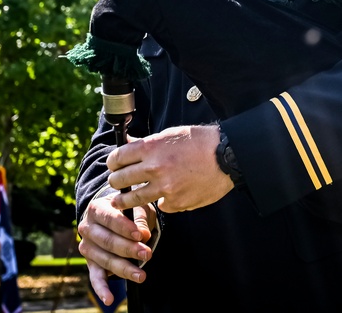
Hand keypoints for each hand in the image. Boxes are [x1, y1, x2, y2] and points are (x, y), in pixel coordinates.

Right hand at [77, 191, 152, 304]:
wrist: (112, 214)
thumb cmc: (128, 210)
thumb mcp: (136, 207)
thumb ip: (139, 218)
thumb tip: (144, 235)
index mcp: (96, 209)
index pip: (110, 218)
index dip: (125, 227)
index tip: (140, 235)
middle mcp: (87, 228)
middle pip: (107, 241)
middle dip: (128, 249)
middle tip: (147, 254)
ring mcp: (87, 247)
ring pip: (105, 260)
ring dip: (124, 269)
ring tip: (141, 275)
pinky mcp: (91, 263)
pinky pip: (95, 277)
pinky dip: (102, 289)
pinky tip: (109, 300)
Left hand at [107, 124, 233, 212]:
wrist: (228, 157)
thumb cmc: (201, 142)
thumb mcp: (171, 134)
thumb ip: (147, 143)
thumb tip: (127, 144)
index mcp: (151, 147)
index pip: (117, 158)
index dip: (113, 163)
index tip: (114, 166)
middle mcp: (154, 168)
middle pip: (119, 179)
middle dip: (116, 180)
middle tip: (118, 182)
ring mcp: (164, 188)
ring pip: (132, 199)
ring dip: (125, 200)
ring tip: (121, 201)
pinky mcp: (176, 203)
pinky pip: (160, 205)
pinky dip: (161, 201)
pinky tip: (167, 195)